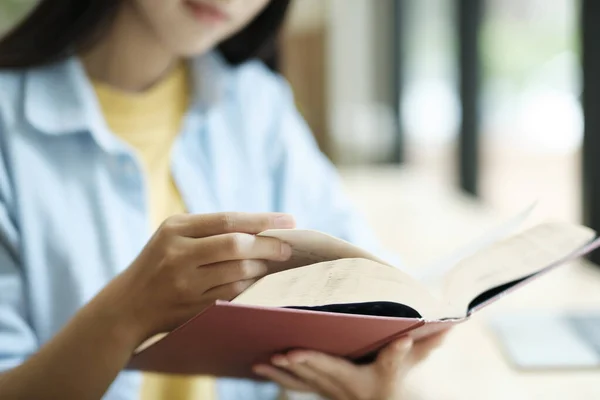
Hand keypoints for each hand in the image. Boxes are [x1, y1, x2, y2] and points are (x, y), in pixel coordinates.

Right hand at [98, 212, 295, 343]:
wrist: (128, 305)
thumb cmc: (160, 263)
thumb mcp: (173, 236)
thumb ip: (210, 229)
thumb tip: (262, 226)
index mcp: (175, 229)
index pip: (227, 220)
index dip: (262, 220)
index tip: (289, 221)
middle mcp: (178, 254)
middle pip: (236, 245)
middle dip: (268, 246)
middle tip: (287, 248)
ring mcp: (184, 283)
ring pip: (238, 272)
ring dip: (260, 268)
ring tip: (268, 264)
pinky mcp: (192, 307)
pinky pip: (232, 294)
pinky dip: (248, 286)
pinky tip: (254, 281)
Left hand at [254, 333, 446, 399]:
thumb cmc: (395, 380)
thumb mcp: (409, 365)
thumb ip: (421, 346)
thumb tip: (444, 326)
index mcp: (359, 380)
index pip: (335, 369)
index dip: (314, 361)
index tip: (295, 353)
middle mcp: (340, 388)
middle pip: (314, 376)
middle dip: (294, 366)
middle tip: (276, 353)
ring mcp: (327, 390)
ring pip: (300, 382)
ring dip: (279, 373)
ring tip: (260, 362)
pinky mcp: (318, 388)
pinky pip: (295, 384)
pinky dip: (277, 376)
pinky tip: (258, 365)